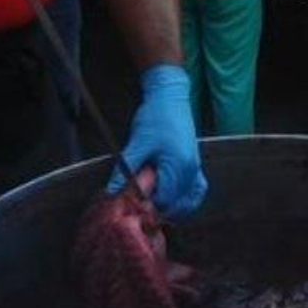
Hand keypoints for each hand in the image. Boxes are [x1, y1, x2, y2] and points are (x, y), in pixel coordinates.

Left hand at [107, 64, 206, 219]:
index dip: (146, 208)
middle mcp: (191, 170)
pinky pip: (195, 191)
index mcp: (178, 166)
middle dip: (158, 210)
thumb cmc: (156, 116)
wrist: (170, 96)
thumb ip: (126, 169)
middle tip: (138, 209)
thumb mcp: (137, 143)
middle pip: (176, 205)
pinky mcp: (195, 164)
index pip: (163, 201)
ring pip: (188, 201)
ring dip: (172, 207)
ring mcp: (195, 168)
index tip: (131, 209)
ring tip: (152, 206)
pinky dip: (186, 200)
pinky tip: (173, 201)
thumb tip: (112, 190)